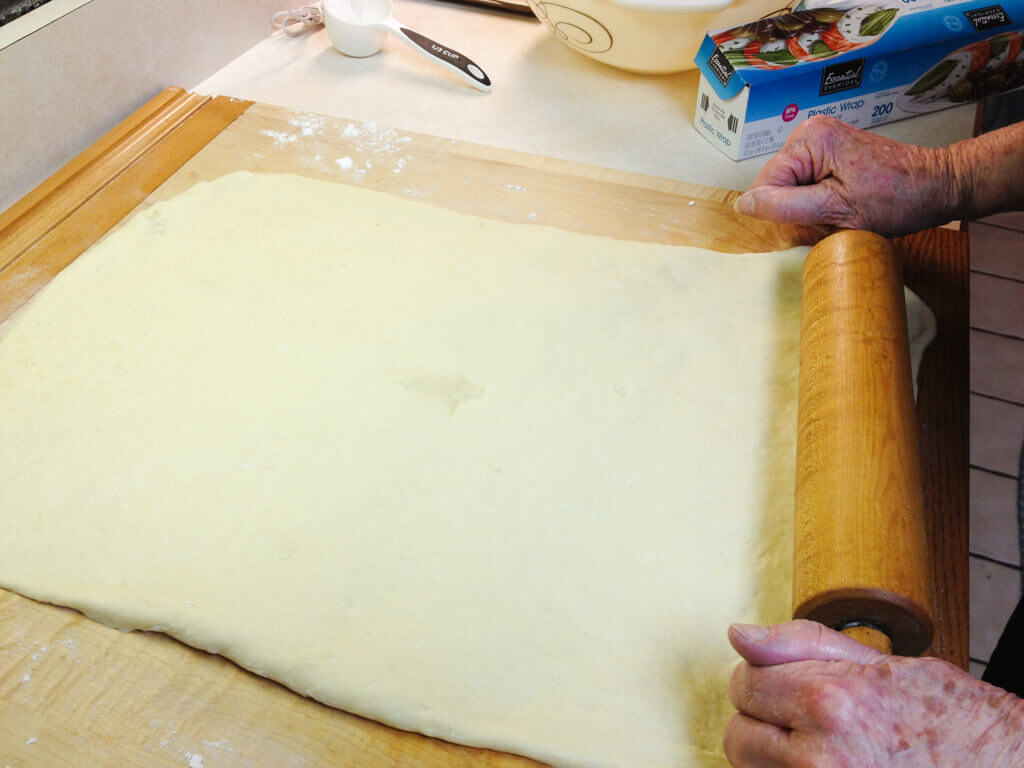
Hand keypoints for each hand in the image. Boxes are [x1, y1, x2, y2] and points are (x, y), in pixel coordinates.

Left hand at [724, 619, 1023, 766]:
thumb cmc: (954, 719)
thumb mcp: (883, 663)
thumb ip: (802, 645)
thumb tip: (740, 635)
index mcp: (829, 701)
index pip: (745, 683)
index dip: (762, 678)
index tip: (786, 682)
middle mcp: (820, 756)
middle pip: (739, 734)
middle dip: (762, 719)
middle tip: (802, 715)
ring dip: (773, 755)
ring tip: (819, 743)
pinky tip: (826, 765)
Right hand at [734, 117, 962, 236]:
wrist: (936, 186)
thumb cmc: (897, 198)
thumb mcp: (836, 210)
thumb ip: (785, 206)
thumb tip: (744, 205)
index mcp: (809, 140)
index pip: (765, 185)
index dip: (784, 211)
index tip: (819, 217)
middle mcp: (810, 133)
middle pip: (776, 185)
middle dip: (798, 209)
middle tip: (834, 215)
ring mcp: (820, 140)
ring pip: (789, 188)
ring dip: (809, 208)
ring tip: (842, 208)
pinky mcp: (829, 151)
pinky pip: (804, 184)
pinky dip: (819, 201)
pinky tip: (843, 202)